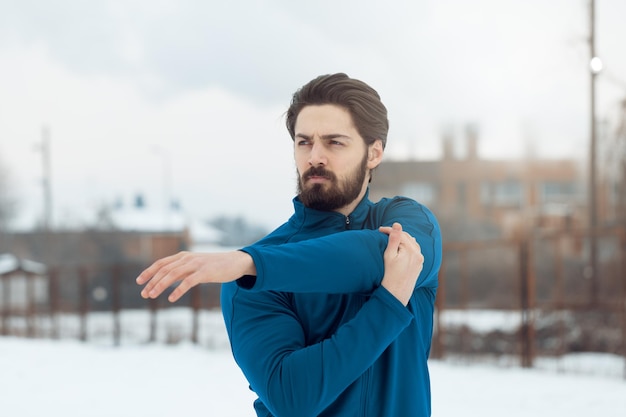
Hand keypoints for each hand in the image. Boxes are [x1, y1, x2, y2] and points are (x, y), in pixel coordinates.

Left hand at [136, 250, 255, 302]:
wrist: (235, 262)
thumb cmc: (214, 266)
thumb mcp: (195, 265)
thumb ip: (182, 270)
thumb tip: (167, 279)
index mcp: (183, 256)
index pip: (161, 263)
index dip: (149, 271)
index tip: (139, 282)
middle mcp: (187, 258)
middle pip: (164, 269)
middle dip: (152, 281)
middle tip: (144, 294)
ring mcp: (196, 264)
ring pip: (173, 274)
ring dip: (160, 285)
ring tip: (152, 295)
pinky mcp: (205, 272)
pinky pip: (188, 281)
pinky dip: (178, 290)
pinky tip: (171, 298)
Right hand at [378, 222, 423, 305]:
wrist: (396, 293)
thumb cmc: (390, 275)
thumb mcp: (389, 255)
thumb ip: (394, 239)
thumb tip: (397, 224)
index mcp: (411, 250)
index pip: (400, 234)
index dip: (389, 230)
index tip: (379, 230)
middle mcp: (418, 254)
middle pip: (407, 237)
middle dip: (396, 234)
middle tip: (384, 233)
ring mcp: (420, 260)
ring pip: (412, 243)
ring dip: (403, 239)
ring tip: (392, 238)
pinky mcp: (419, 264)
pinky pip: (415, 250)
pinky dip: (408, 246)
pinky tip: (401, 247)